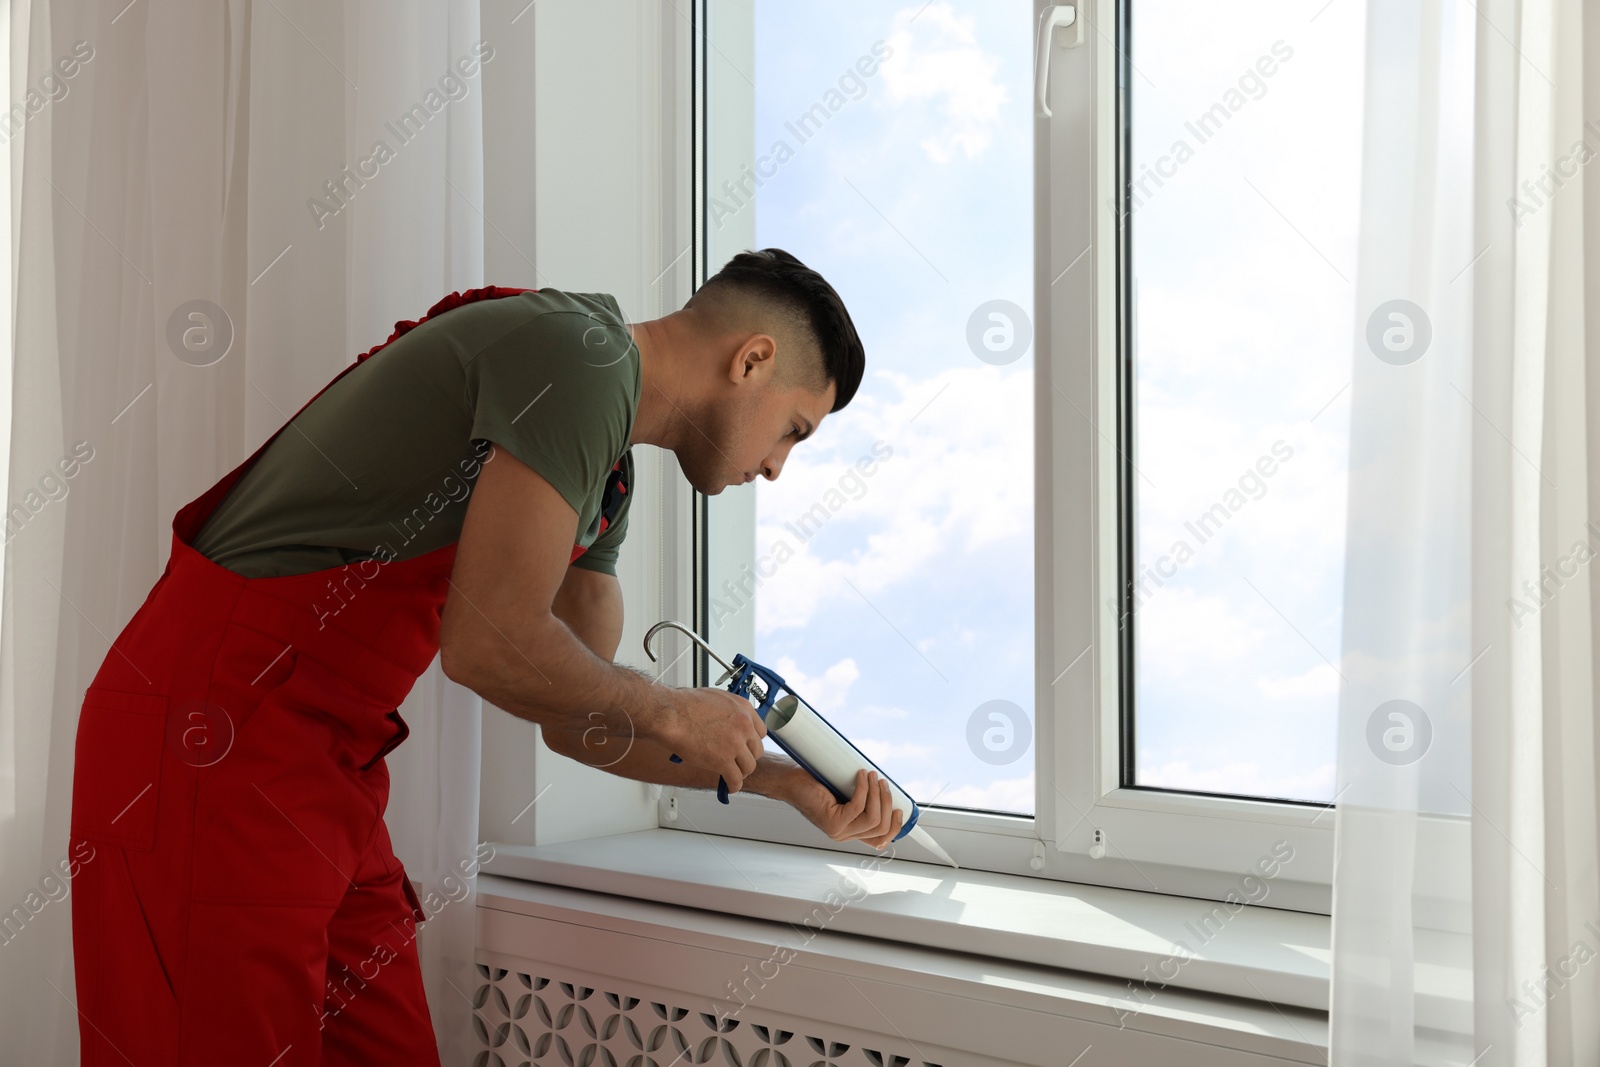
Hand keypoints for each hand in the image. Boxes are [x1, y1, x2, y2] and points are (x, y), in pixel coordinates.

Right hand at [649, 687, 766, 793]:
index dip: (751, 741)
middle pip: (756, 750)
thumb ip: (728, 713)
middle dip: (747, 757)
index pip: (760, 732)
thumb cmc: (684, 705)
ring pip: (749, 766)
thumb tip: (727, 723)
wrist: (671, 714)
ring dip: (741, 772)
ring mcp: (735, 744)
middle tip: (737, 760)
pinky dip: (733, 785)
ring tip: (733, 774)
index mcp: (743, 709)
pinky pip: (735, 779)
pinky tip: (729, 786)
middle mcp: (744, 726)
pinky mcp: (723, 761)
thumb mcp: (716, 699)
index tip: (746, 746)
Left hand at [782, 766, 903, 849]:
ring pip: (872, 819)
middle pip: (880, 828)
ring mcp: (838, 832)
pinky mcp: (832, 823)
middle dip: (886, 802)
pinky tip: (860, 776)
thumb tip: (883, 785)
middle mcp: (845, 836)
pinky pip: (858, 808)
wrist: (789, 780)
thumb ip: (860, 795)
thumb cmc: (815, 782)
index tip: (900, 808)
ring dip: (876, 795)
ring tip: (872, 776)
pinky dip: (863, 790)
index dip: (894, 826)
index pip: (879, 839)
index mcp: (850, 832)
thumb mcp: (844, 791)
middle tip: (882, 781)